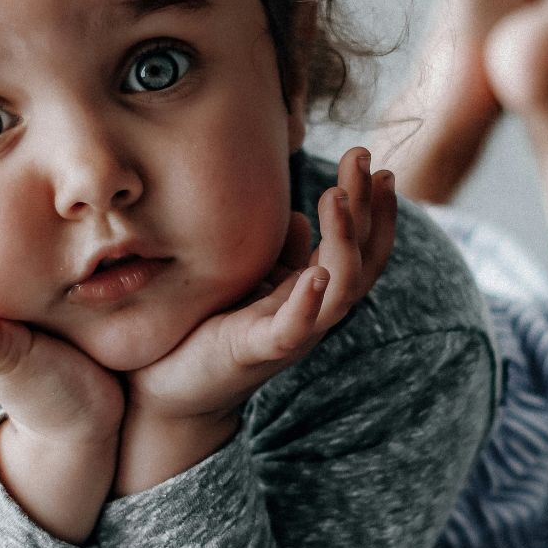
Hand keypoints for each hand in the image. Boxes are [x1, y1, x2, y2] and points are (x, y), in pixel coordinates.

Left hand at [120, 147, 397, 422]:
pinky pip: (292, 330)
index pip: (361, 248)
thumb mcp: (250, 282)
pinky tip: (316, 272)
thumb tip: (299, 219)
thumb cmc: (207, 331)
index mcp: (313, 293)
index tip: (381, 164)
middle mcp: (313, 313)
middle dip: (368, 209)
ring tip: (336, 196)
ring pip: (339, 291)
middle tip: (363, 157)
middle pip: (360, 261)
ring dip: (343, 242)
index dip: (376, 209)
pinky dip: (308, 302)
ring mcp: (290, 334)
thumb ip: (280, 257)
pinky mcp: (256, 352)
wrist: (166, 389)